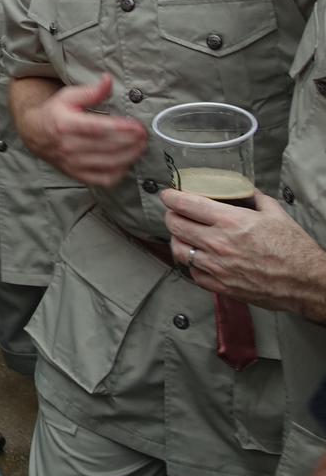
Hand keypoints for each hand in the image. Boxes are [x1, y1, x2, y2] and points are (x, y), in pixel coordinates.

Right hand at [16, 75, 145, 185]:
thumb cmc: (54, 113)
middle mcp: (68, 146)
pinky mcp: (77, 174)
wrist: (33, 133)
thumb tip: (109, 80)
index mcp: (65, 124)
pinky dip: (120, 172)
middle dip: (131, 141)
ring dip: (130, 156)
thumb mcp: (68, 96)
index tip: (137, 126)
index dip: (120, 128)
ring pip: (109, 164)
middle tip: (144, 134)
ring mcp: (73, 163)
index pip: (97, 128)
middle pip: (107, 146)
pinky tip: (127, 161)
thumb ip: (91, 91)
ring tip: (140, 146)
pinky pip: (104, 179)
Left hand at [163, 188, 325, 319]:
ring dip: (178, 240)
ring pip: (178, 250)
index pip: (185, 204)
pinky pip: (193, 273)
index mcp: (230, 221)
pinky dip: (192, 264)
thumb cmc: (294, 249)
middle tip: (176, 213)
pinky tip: (200, 258)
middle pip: (174, 225)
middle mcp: (218, 243)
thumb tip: (241, 189)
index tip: (168, 195)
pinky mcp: (220, 286)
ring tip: (185, 236)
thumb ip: (253, 198)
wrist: (307, 283)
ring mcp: (217, 267)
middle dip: (171, 215)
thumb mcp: (276, 214)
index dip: (171, 197)